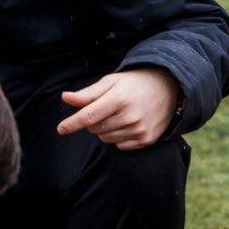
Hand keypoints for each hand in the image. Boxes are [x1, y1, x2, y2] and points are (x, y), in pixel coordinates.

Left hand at [56, 69, 180, 150]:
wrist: (168, 88)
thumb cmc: (133, 83)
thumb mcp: (110, 82)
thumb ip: (87, 93)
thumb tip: (65, 98)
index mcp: (118, 99)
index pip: (88, 116)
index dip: (72, 124)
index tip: (60, 129)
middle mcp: (129, 117)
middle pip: (94, 128)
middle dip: (93, 120)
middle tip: (106, 107)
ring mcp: (139, 130)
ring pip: (105, 138)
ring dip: (104, 129)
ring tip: (118, 114)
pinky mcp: (146, 140)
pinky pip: (119, 146)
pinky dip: (118, 137)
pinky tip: (127, 124)